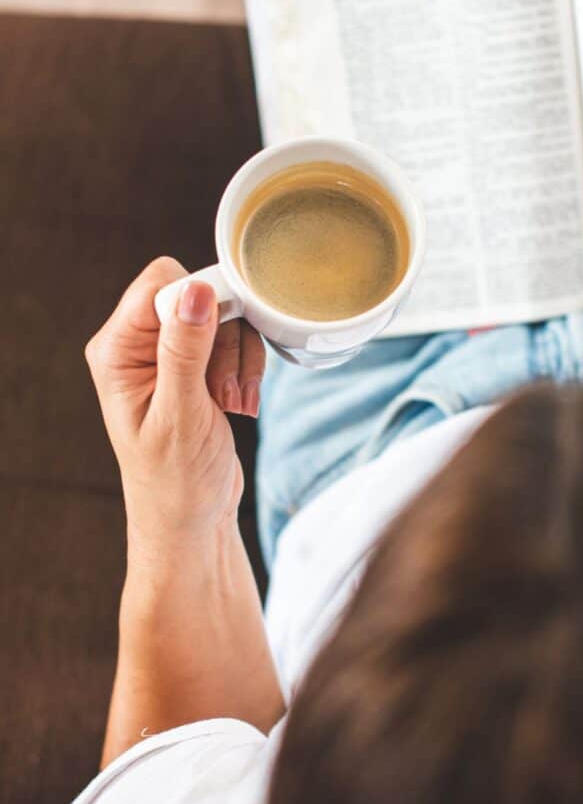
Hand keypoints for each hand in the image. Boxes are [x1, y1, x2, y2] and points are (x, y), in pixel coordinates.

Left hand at [85, 257, 265, 554]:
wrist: (192, 518)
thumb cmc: (175, 480)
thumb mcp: (181, 414)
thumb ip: (186, 350)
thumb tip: (195, 290)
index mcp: (116, 350)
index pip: (161, 285)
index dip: (201, 303)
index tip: (221, 344)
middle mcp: (137, 345)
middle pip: (198, 296)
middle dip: (226, 340)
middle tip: (225, 391)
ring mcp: (168, 354)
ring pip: (223, 317)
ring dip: (240, 360)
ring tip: (234, 404)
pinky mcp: (196, 365)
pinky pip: (233, 339)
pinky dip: (246, 368)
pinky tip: (241, 404)